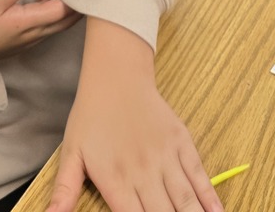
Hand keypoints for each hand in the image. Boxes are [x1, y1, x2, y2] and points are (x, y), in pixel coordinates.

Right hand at [0, 0, 80, 65]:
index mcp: (30, 23)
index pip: (64, 10)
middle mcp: (36, 35)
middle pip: (68, 19)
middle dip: (77, 2)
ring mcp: (33, 40)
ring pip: (59, 23)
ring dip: (61, 5)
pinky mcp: (27, 41)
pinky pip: (48, 25)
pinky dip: (50, 11)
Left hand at [47, 21, 223, 211]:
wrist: (117, 76)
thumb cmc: (91, 116)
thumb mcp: (71, 154)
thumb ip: (64, 192)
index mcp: (115, 181)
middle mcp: (144, 173)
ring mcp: (166, 158)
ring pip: (186, 202)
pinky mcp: (182, 144)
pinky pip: (200, 177)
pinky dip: (210, 199)